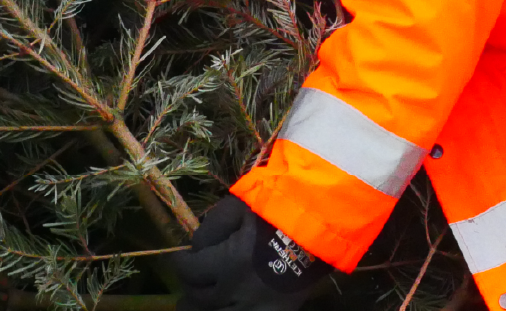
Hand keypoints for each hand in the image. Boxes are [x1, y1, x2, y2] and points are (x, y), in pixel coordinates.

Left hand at [174, 195, 330, 310]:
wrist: (324, 223)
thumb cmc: (280, 208)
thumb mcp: (240, 205)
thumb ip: (213, 224)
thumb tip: (198, 245)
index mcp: (226, 262)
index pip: (189, 271)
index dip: (181, 264)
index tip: (183, 259)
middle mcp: (235, 290)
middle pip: (198, 300)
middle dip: (190, 292)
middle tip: (189, 288)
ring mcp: (256, 306)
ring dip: (206, 309)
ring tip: (201, 305)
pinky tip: (230, 308)